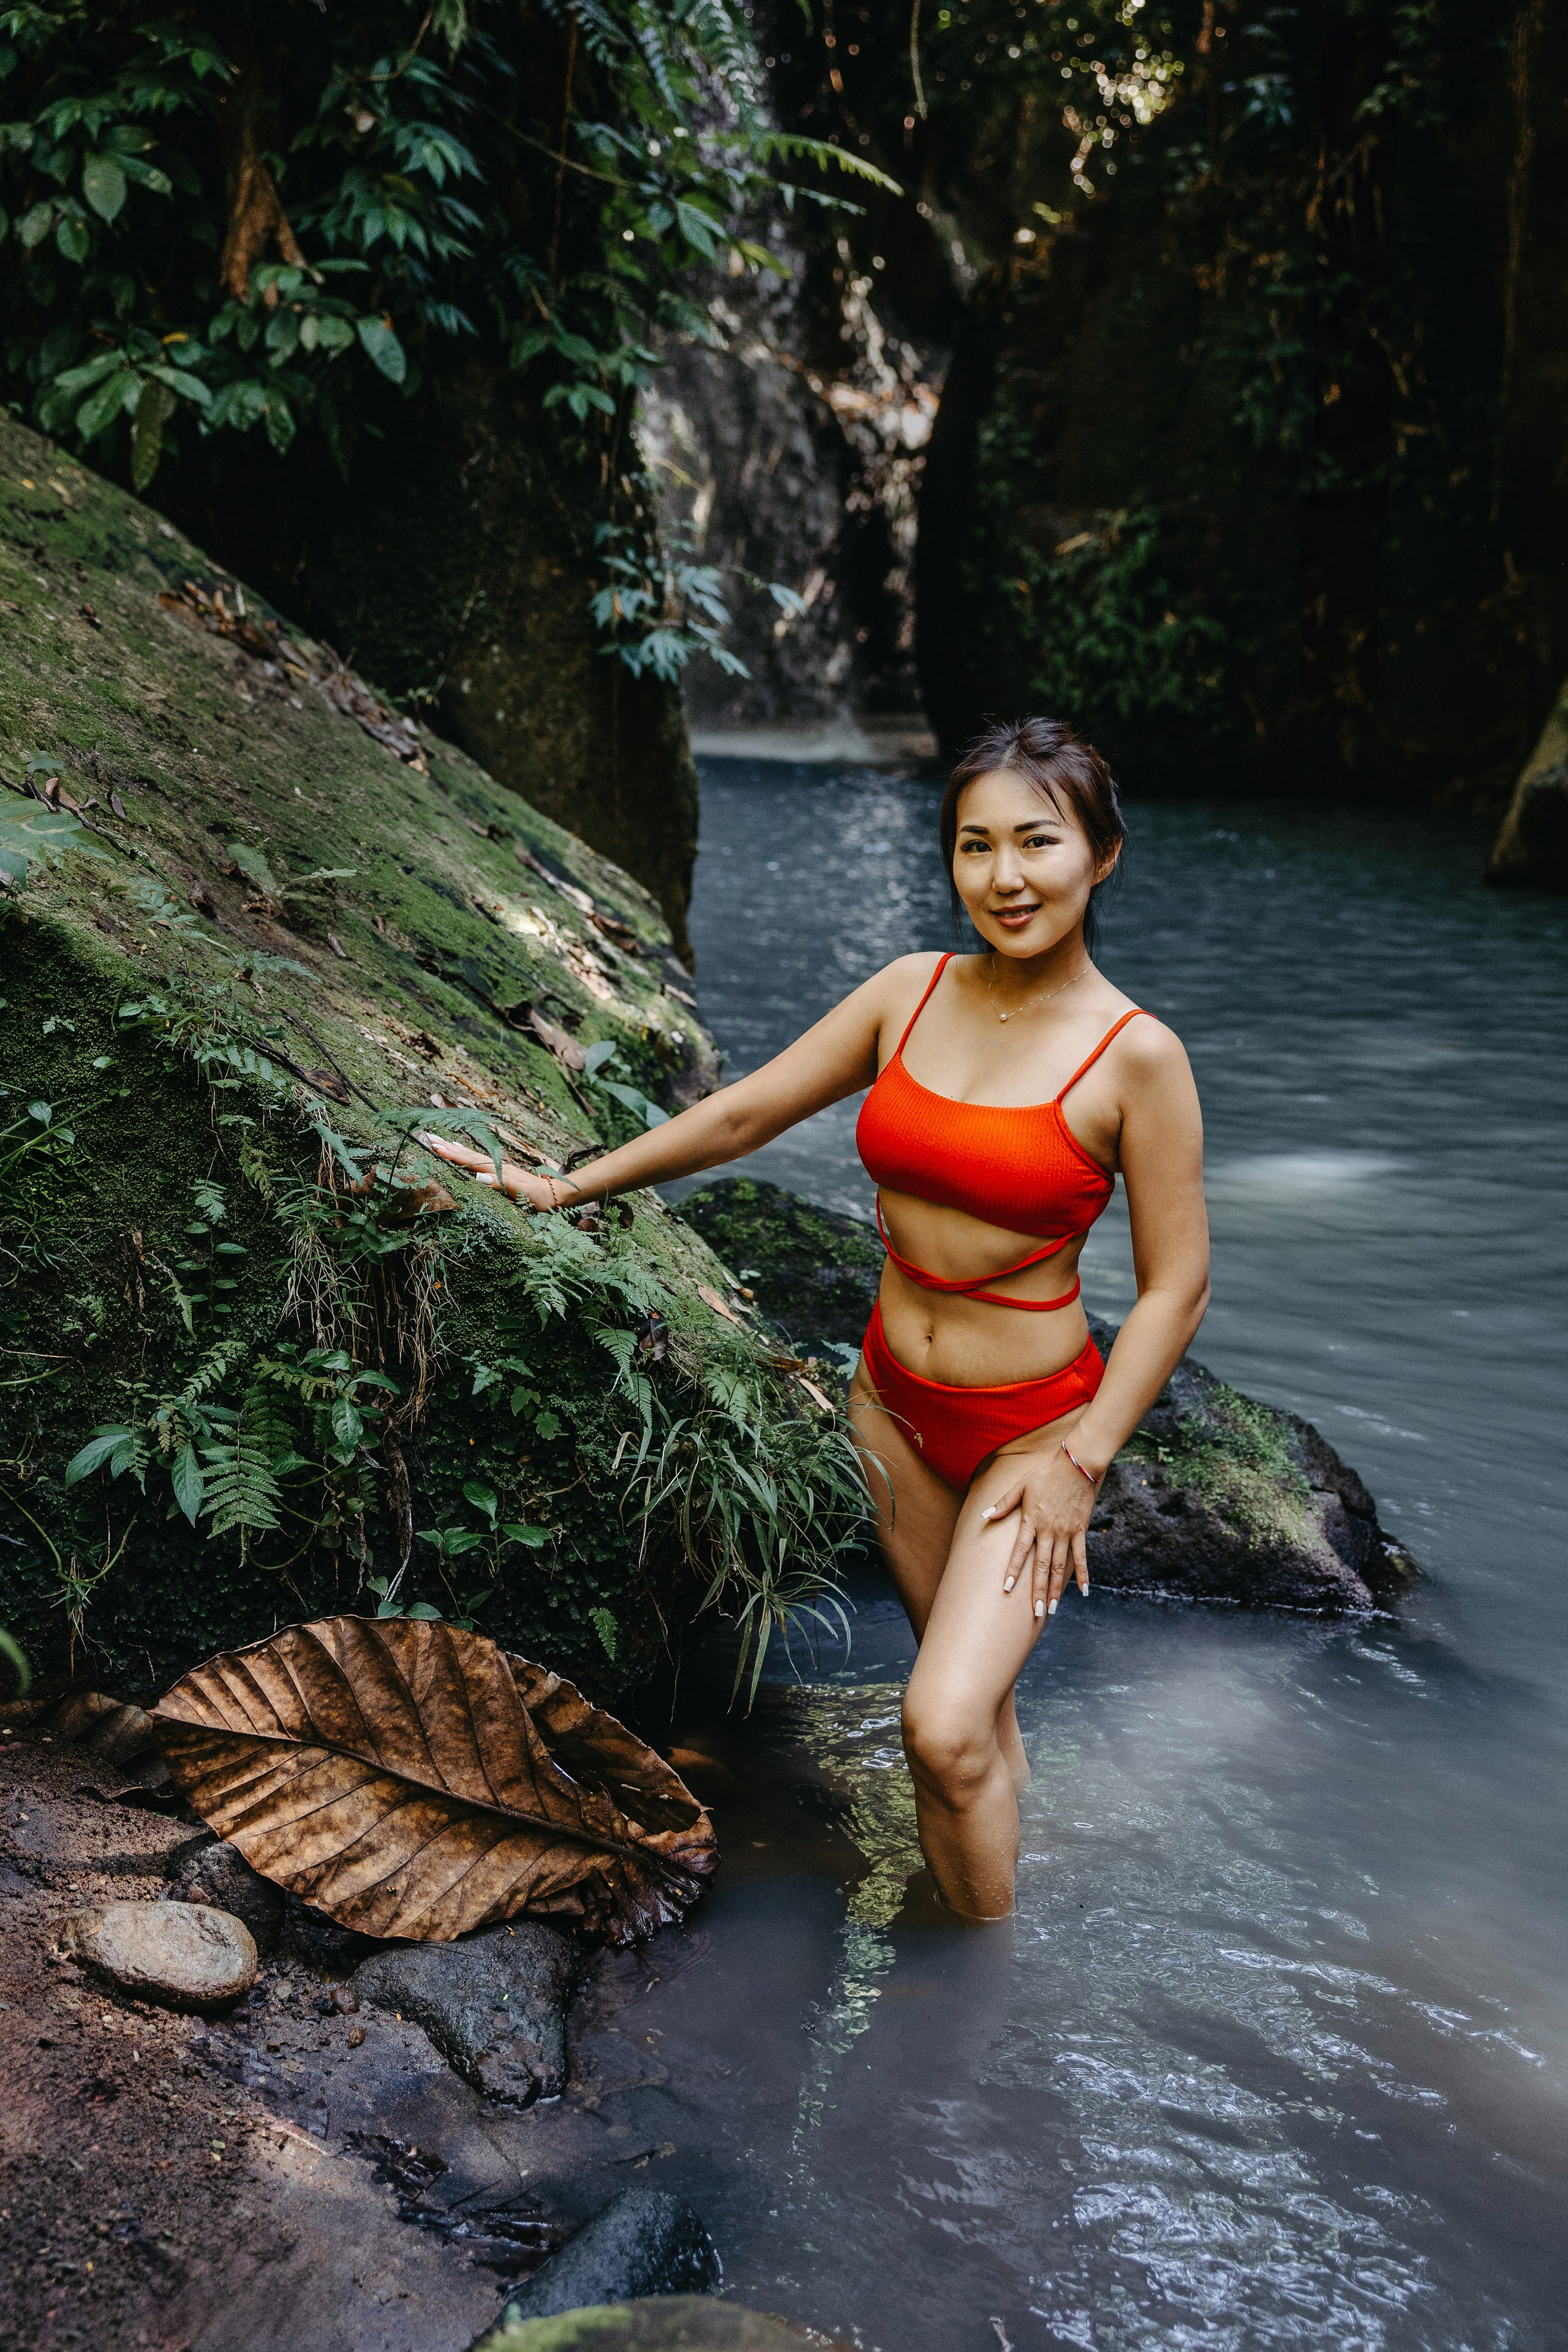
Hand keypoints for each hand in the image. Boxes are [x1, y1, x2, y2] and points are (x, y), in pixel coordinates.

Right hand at [416, 1131, 564, 1212]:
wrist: (554, 1194)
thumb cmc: (537, 1198)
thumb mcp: (519, 1193)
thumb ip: (499, 1184)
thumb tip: (477, 1177)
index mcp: (497, 1170)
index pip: (470, 1161)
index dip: (452, 1155)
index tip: (435, 1147)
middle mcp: (496, 1165)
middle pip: (468, 1153)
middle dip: (448, 1147)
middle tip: (429, 1137)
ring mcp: (498, 1166)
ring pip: (472, 1154)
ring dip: (454, 1148)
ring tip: (439, 1140)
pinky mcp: (499, 1170)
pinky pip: (478, 1159)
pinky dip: (466, 1153)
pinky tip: (460, 1150)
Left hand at [981, 1440, 1095, 1620]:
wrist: (1077, 1464)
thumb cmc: (1046, 1473)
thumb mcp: (1021, 1485)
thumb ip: (1003, 1503)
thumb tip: (984, 1515)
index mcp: (1031, 1520)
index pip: (1019, 1551)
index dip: (1013, 1571)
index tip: (1006, 1590)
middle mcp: (1048, 1530)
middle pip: (1041, 1566)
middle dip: (1038, 1591)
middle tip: (1035, 1613)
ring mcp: (1066, 1532)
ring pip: (1060, 1567)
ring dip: (1056, 1590)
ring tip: (1052, 1609)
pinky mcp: (1080, 1531)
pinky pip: (1082, 1557)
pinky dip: (1083, 1575)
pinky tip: (1084, 1591)